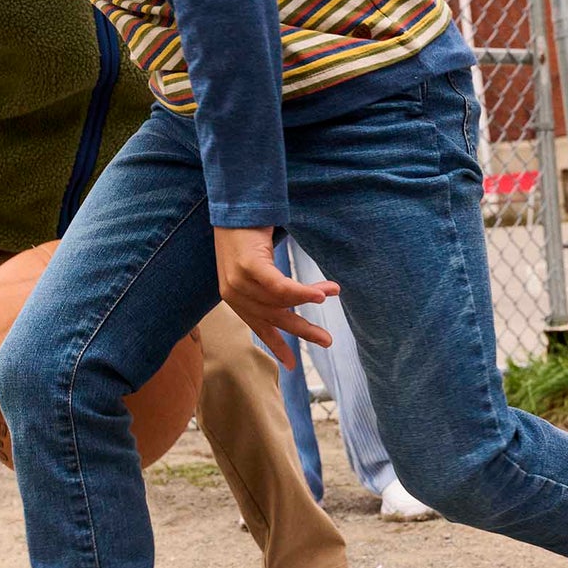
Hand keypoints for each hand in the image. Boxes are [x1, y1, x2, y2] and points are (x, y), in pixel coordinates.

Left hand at [213, 226, 338, 366]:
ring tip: (335, 292)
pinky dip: (301, 292)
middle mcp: (232, 291)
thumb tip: (288, 301)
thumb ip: (265, 284)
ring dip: (311, 298)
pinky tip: (320, 295)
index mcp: (233, 294)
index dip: (276, 344)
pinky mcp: (247, 265)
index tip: (291, 366)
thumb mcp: (253, 262)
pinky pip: (279, 286)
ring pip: (280, 301)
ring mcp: (238, 279)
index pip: (258, 325)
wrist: (233, 200)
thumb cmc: (246, 230)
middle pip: (272, 317)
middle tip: (327, 341)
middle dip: (301, 330)